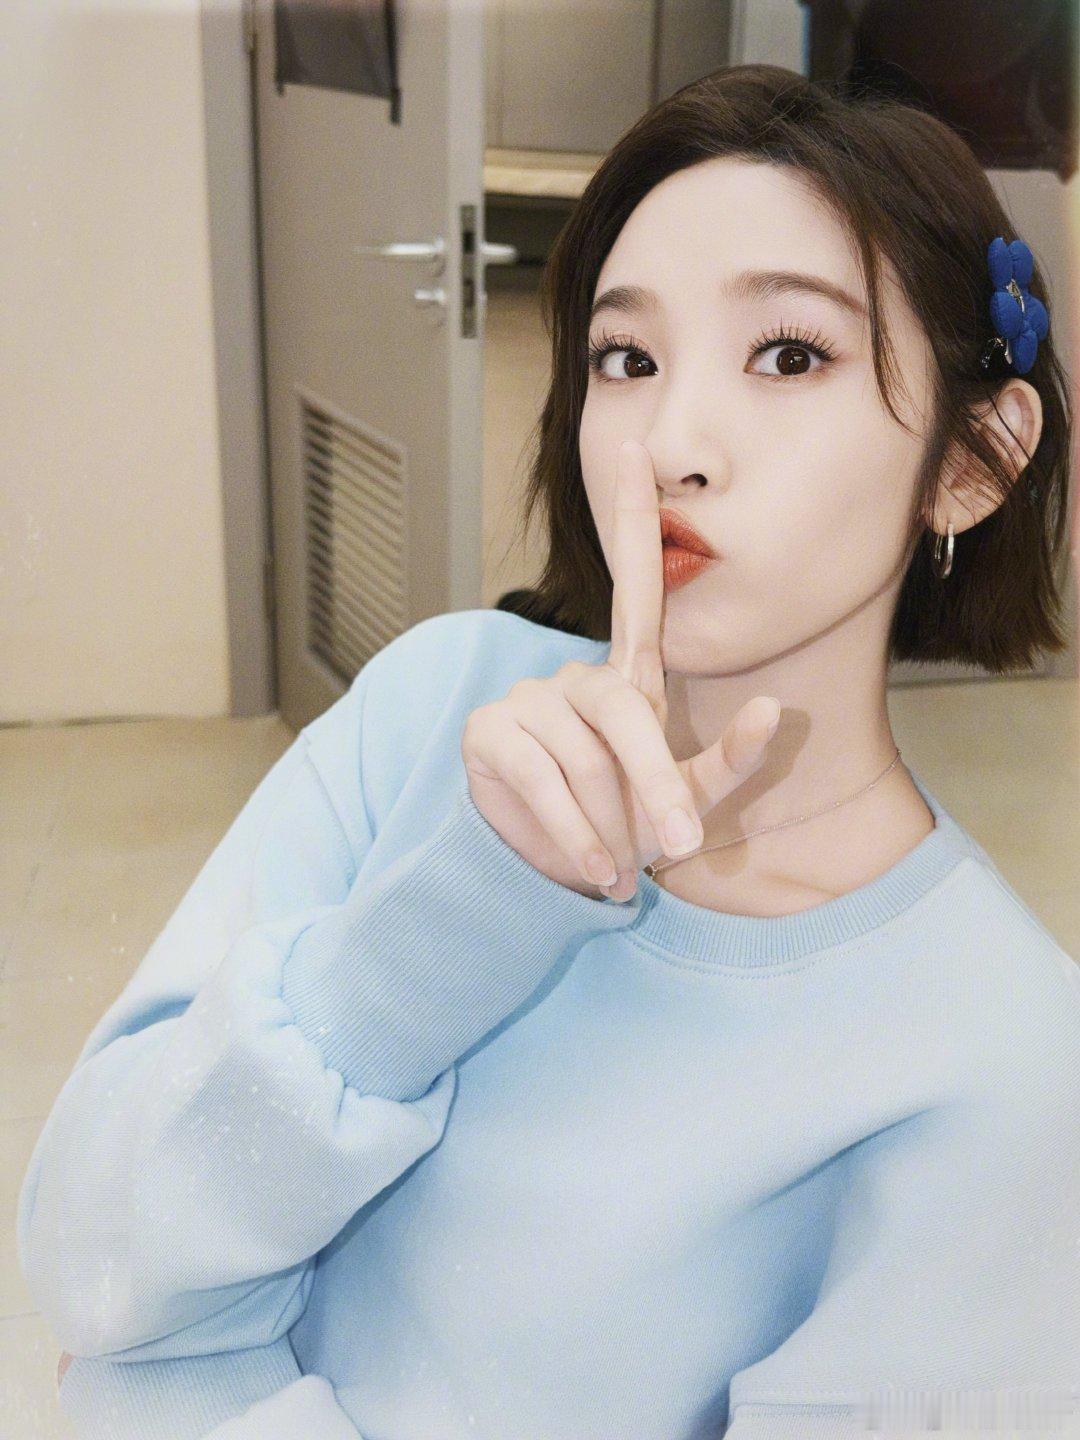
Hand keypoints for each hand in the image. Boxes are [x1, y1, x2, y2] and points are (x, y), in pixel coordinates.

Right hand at [462, 440, 780, 899]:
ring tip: (617, 865)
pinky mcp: (490, 731)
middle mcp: (577, 677)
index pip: (635, 586)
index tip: (632, 446)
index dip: (631, 517)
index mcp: (629, 678)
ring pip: (582, 757)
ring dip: (608, 824)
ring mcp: (529, 698)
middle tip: (679, 843)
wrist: (558, 872)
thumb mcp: (688, 800)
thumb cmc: (629, 825)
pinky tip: (587, 863)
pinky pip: (539, 777)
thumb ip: (730, 762)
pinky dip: (570, 831)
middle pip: (623, 710)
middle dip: (654, 781)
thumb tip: (771, 710)